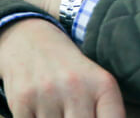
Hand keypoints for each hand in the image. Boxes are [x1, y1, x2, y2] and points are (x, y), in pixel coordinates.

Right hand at [0, 18, 124, 116]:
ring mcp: (48, 94)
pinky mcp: (21, 101)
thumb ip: (105, 109)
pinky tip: (39, 113)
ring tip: (57, 111)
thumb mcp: (96, 84)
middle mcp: (77, 87)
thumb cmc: (71, 71)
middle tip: (73, 114)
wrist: (32, 42)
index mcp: (103, 84)